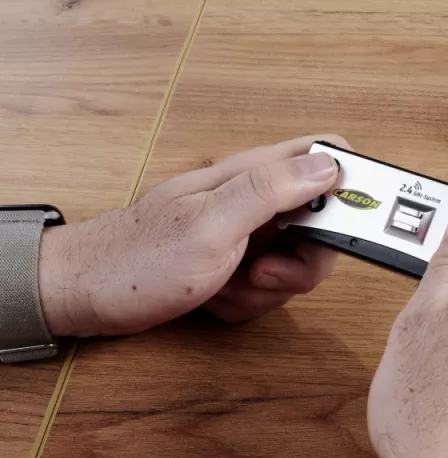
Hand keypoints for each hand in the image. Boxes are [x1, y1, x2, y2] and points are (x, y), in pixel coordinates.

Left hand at [38, 134, 349, 336]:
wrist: (88, 295)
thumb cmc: (139, 260)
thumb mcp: (211, 224)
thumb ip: (271, 190)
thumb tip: (329, 163)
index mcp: (255, 175)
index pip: (326, 156)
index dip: (349, 186)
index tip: (345, 226)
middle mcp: (257, 199)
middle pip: (323, 226)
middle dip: (302, 263)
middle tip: (263, 272)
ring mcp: (248, 233)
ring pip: (298, 264)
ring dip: (267, 288)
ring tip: (225, 284)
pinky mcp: (238, 262)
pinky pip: (270, 288)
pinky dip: (246, 300)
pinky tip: (214, 295)